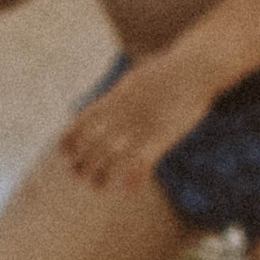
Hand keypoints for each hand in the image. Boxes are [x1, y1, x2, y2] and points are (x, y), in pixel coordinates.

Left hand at [59, 49, 213, 190]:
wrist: (193, 69)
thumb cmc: (166, 73)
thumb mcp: (134, 80)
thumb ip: (119, 94)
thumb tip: (109, 101)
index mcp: (114, 99)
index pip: (82, 123)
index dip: (70, 140)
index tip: (66, 155)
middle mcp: (122, 114)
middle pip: (93, 144)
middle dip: (83, 162)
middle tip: (80, 176)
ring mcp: (140, 126)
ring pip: (112, 157)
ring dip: (102, 175)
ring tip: (97, 187)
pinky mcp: (162, 136)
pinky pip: (142, 162)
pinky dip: (133, 179)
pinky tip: (126, 191)